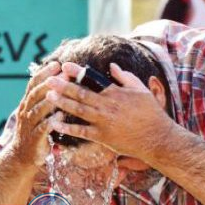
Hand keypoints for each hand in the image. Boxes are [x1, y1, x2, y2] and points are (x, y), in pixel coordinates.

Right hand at [10, 61, 61, 167]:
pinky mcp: (34, 138)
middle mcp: (26, 112)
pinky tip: (61, 115)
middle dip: (50, 82)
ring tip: (62, 91)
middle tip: (63, 74)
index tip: (56, 64)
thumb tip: (57, 83)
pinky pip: (42, 128)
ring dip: (50, 100)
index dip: (44, 74)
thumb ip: (43, 100)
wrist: (21, 156)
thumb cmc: (34, 132)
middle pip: (36, 94)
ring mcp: (29, 125)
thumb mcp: (36, 113)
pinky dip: (51, 121)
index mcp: (26, 104)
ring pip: (38, 109)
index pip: (33, 85)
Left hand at [45, 62, 174, 161]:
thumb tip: (111, 66)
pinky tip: (54, 124)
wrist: (156, 138)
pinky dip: (67, 128)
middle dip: (63, 86)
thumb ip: (125, 77)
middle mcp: (107, 105)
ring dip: (62, 103)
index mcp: (115, 92)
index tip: (64, 66)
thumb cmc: (151, 113)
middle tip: (49, 79)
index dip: (77, 72)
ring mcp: (103, 122)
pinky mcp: (102, 137)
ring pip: (78, 110)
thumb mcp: (141, 90)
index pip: (92, 79)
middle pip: (81, 94)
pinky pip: (81, 132)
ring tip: (48, 95)